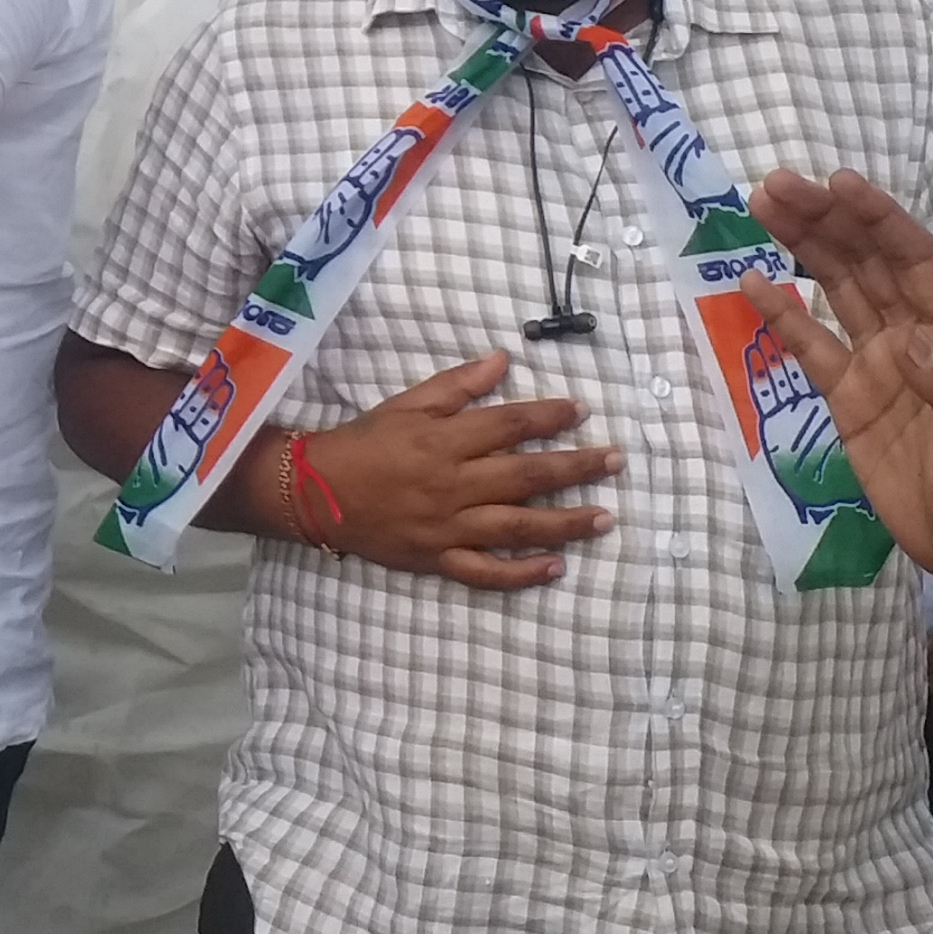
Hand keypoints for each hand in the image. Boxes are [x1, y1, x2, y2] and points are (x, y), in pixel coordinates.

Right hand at [304, 352, 621, 588]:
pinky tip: (556, 568)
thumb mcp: (406, 403)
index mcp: (444, 442)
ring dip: (566, 523)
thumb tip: (504, 360)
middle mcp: (453, 485)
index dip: (549, 416)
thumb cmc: (364, 442)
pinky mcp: (438, 559)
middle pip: (527, 476)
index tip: (582, 410)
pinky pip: (487, 572)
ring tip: (605, 518)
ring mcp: (448, 527)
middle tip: (616, 461)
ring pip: (518, 527)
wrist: (316, 492)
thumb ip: (457, 385)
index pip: (509, 426)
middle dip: (576, 468)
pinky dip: (523, 573)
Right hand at [745, 168, 932, 586]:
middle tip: (777, 183)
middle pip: (868, 263)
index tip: (840, 183)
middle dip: (828, 219)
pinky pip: (811, 349)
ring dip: (803, 247)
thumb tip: (911, 344)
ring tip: (762, 207)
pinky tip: (752, 283)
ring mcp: (881, 368)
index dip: (881, 220)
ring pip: (837, 291)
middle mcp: (917, 339)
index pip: (917, 263)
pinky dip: (781, 316)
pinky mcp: (851, 402)